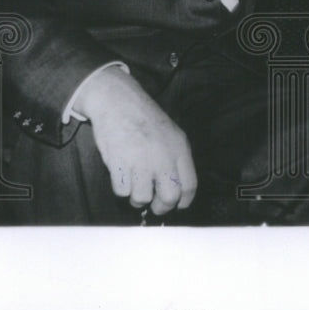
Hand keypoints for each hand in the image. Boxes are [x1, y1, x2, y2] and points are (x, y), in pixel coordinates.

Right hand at [71, 66, 197, 215]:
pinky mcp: (118, 163)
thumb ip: (176, 160)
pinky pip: (122, 192)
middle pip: (169, 197)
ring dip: (137, 198)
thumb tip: (177, 192)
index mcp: (180, 148)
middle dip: (161, 207)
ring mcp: (140, 160)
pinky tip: (122, 176)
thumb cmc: (144, 120)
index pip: (190, 186)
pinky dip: (121, 189)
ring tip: (134, 186)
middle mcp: (163, 155)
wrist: (118, 101)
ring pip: (143, 198)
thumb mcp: (171, 134)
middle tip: (154, 205)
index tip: (176, 206)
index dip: (183, 202)